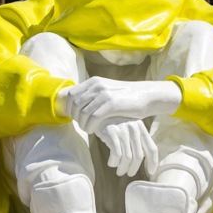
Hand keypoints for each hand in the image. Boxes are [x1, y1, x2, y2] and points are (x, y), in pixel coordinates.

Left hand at [66, 78, 180, 132]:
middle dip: (75, 117)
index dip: (68, 107)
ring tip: (87, 129)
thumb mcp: (106, 90)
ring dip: (82, 124)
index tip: (74, 117)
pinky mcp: (111, 104)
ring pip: (83, 113)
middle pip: (75, 104)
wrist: (144, 95)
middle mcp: (97, 86)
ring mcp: (104, 94)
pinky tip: (93, 131)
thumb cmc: (124, 97)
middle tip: (81, 125)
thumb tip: (76, 104)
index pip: (71, 94)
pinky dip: (90, 126)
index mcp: (93, 81)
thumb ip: (92, 94)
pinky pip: (93, 118)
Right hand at [96, 118, 158, 176]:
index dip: (153, 162)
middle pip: (139, 156)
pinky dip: (114, 162)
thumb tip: (146, 161)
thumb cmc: (115, 125)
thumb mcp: (129, 129)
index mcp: (141, 128)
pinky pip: (116, 154)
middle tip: (128, 173)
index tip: (151, 172)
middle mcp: (134, 128)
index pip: (152, 148)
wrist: (98, 113)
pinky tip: (111, 163)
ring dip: (123, 168)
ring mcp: (122, 130)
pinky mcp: (111, 133)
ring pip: (127, 158)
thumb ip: (138, 140)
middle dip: (133, 168)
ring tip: (119, 171)